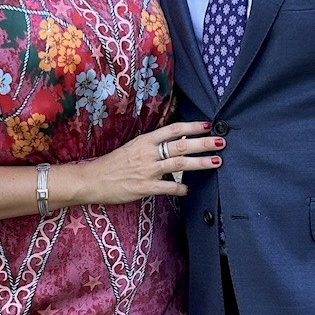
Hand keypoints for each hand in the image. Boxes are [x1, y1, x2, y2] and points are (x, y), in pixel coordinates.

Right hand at [62, 120, 221, 204]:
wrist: (92, 179)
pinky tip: (188, 189)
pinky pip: (167, 187)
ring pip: (179, 164)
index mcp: (144, 141)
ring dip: (200, 163)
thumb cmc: (113, 164)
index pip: (173, 129)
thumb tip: (176, 143)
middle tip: (221, 141)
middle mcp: (148, 153)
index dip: (192, 126)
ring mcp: (147, 170)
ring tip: (216, 161)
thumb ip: (153, 146)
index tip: (208, 125)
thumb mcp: (133, 148)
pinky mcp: (144, 188)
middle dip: (203, 143)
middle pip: (181, 145)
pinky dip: (180, 188)